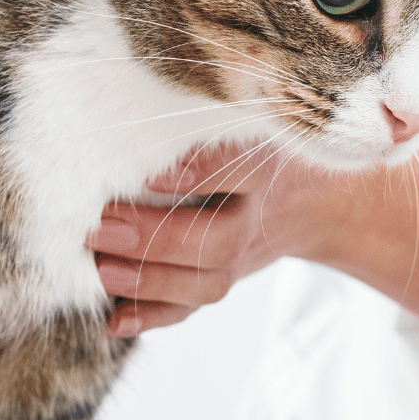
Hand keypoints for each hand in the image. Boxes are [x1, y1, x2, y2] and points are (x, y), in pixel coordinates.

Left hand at [89, 140, 418, 335]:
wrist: (319, 199)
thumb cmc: (265, 146)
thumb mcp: (254, 121)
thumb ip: (207, 117)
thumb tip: (135, 98)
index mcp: (266, 168)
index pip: (239, 171)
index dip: (197, 175)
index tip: (151, 175)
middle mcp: (256, 218)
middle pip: (213, 242)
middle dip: (153, 240)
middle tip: (99, 227)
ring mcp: (243, 257)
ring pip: (204, 283)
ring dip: (148, 282)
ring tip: (100, 269)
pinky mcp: (223, 280)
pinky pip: (192, 309)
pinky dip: (153, 317)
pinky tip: (115, 321)